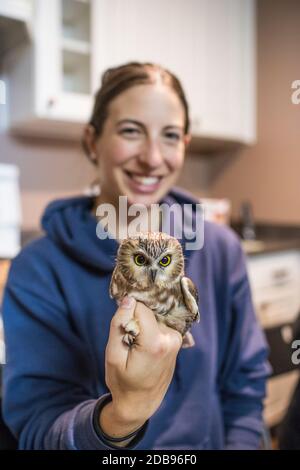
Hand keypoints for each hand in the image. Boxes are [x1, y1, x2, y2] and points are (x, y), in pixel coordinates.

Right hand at [100, 296, 181, 439]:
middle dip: (136, 318)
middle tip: (128, 337)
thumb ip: (119, 325)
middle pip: (149, 311)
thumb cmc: (123, 381)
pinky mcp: (177, 341)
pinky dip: (150, 328)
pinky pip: (160, 324)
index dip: (127, 313)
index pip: (140, 308)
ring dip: (143, 325)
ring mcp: (177, 340)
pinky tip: (144, 343)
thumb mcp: (113, 355)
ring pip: (154, 317)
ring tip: (135, 344)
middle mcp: (171, 338)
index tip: (121, 326)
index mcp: (156, 342)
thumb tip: (128, 299)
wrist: (140, 403)